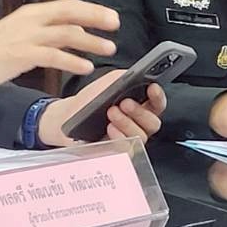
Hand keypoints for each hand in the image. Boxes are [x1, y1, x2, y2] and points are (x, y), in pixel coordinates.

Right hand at [0, 0, 117, 94]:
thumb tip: (69, 34)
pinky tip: (85, 67)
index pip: (69, 5)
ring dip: (91, 41)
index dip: (92, 10)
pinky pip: (53, 56)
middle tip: (116, 26)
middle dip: (96, 18)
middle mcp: (33, 20)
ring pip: (67, 34)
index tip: (111, 16)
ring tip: (109, 48)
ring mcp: (28, 37)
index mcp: (34, 13)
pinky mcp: (22, 54)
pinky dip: (72, 61)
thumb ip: (44, 32)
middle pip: (71, 14)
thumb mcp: (22, 32)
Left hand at [38, 70, 166, 145]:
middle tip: (125, 102)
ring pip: (140, 135)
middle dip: (140, 112)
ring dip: (127, 122)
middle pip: (153, 122)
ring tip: (111, 111)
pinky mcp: (118, 151)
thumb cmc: (90, 100)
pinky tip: (110, 128)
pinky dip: (119, 137)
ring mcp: (129, 139)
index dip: (158, 96)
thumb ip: (122, 78)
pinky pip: (127, 149)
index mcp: (142, 106)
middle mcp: (139, 124)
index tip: (152, 87)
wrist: (68, 116)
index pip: (158, 103)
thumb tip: (133, 75)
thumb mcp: (107, 83)